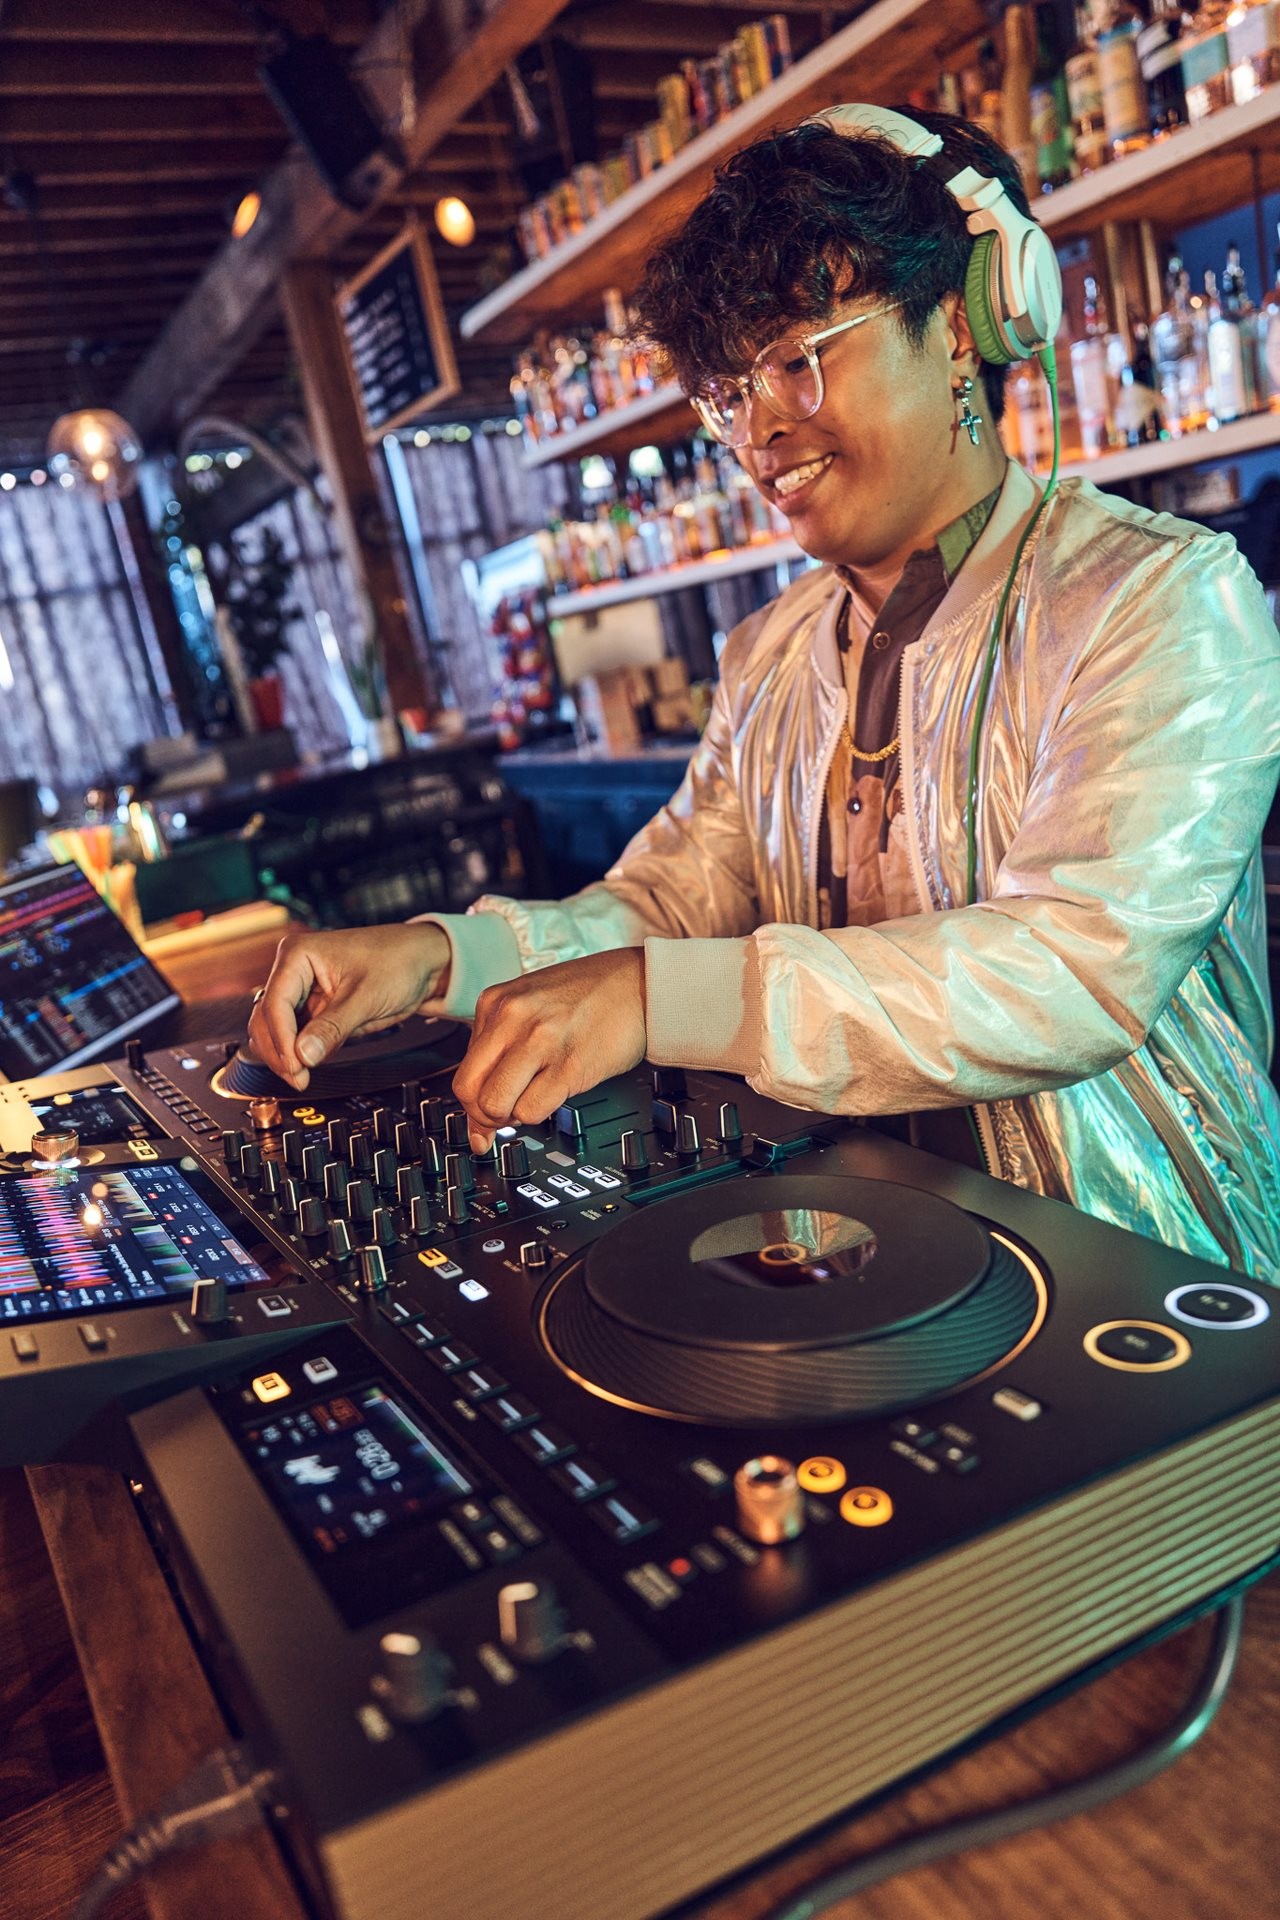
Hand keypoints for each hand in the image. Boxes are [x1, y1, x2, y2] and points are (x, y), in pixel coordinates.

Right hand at [247, 923, 451, 1088]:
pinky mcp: (313, 1010)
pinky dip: (298, 1053)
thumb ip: (333, 1027)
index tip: (296, 1066)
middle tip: (299, 1078)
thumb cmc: (398, 961)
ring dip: (284, 1055)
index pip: (275, 1004)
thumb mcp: (366, 996)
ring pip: (274, 1031)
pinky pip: (294, 1036)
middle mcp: (293, 972)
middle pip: (266, 1020)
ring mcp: (302, 992)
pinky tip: (310, 1065)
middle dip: (279, 1052)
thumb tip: (304, 1055)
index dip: (282, 1040)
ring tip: (304, 1075)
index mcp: (298, 955)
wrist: (422, 962)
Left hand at [451, 948, 646, 1152]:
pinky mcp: (569, 1065)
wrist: (640, 983)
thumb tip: (480, 1108)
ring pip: (495, 1105)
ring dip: (511, 1117)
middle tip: (504, 1114)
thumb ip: (502, 1048)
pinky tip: (552, 1096)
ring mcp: (540, 1041)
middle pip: (468, 1091)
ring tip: (531, 1101)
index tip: (484, 1114)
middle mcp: (512, 1017)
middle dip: (483, 1114)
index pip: (462, 1071)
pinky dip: (538, 1114)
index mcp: (496, 1002)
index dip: (472, 1102)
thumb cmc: (589, 996)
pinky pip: (532, 1110)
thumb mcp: (531, 1006)